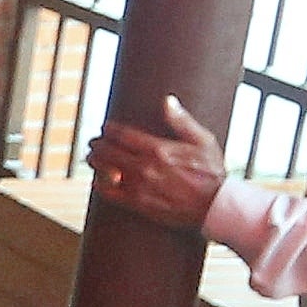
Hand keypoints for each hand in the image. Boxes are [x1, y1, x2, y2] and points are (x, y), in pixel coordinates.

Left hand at [84, 95, 226, 230]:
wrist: (215, 206)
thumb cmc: (212, 173)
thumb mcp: (203, 141)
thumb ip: (182, 120)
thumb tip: (167, 100)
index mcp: (158, 149)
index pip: (123, 134)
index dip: (110, 129)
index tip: (105, 127)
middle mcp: (145, 167)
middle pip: (109, 151)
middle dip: (98, 144)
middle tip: (93, 142)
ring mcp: (140, 187)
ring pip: (106, 171)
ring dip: (95, 162)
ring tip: (91, 157)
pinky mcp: (139, 204)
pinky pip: (111, 194)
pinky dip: (100, 185)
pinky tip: (97, 180)